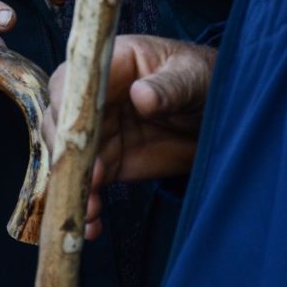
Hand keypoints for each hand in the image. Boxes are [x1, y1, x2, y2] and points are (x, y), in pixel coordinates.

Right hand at [42, 35, 214, 239]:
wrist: (225, 114)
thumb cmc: (206, 80)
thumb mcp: (194, 78)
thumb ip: (170, 86)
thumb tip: (140, 95)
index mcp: (112, 63)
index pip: (74, 81)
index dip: (68, 105)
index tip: (73, 133)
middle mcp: (96, 97)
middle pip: (61, 122)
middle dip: (67, 152)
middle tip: (87, 177)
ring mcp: (101, 132)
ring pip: (70, 158)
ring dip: (73, 184)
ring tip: (90, 209)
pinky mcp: (110, 162)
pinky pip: (88, 183)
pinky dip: (87, 204)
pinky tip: (93, 223)